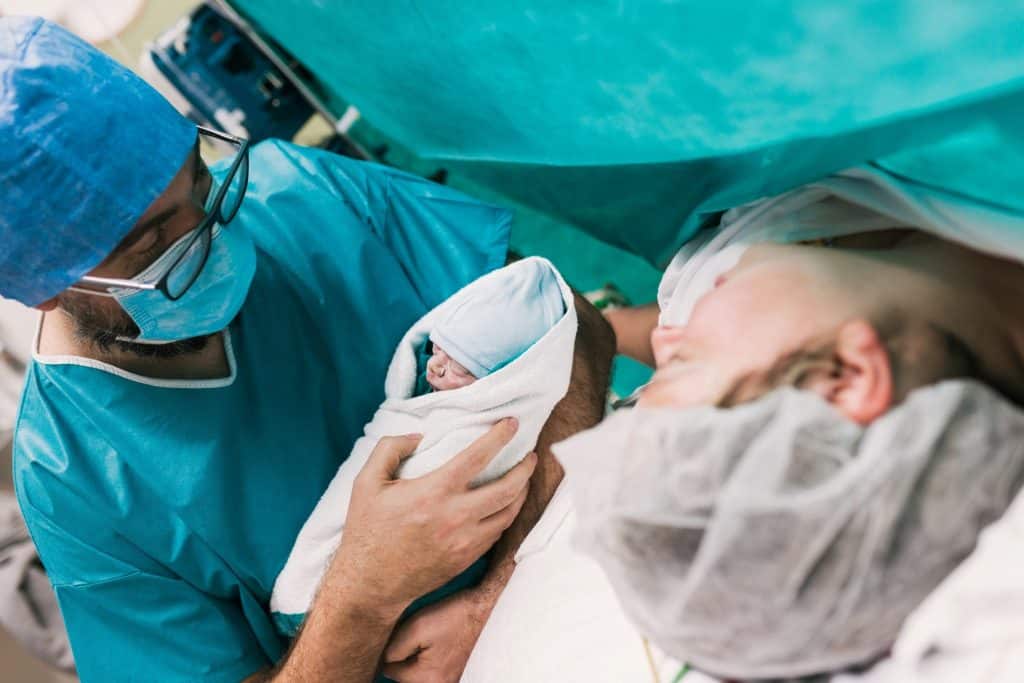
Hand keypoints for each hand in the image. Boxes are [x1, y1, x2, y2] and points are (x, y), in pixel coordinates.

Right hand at [330, 419, 536, 615]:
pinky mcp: (467, 558)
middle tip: (531, 455)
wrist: (370, 583)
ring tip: (523, 479)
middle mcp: (456, 516)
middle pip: (508, 488)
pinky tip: (504, 506)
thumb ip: (390, 448)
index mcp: (434, 491)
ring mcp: (465, 541)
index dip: (500, 436)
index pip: (478, 456)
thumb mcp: (366, 482)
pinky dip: (506, 515)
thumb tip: (418, 436)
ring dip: (521, 492)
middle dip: (525, 468)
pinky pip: (497, 533)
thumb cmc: (367, 530)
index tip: (512, 423)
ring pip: (509, 513)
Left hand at [381, 589, 491, 682]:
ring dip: (416, 660)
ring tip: (429, 641)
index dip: (393, 650)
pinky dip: (428, 662)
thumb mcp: (414, 627)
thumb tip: (386, 662)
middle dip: (405, 658)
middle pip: (403, 677)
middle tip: (419, 638)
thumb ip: (393, 650)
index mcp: (426, 677)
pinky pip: (429, 674)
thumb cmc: (449, 616)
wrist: (478, 608)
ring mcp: (448, 681)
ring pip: (416, 675)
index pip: (390, 671)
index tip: (408, 637)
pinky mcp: (453, 674)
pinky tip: (437, 646)